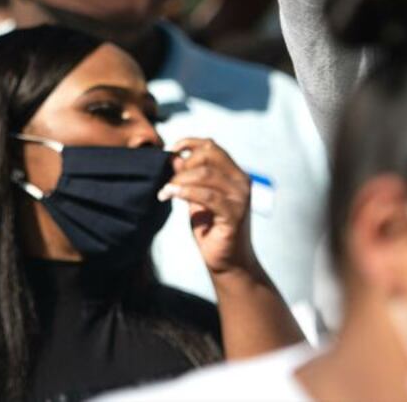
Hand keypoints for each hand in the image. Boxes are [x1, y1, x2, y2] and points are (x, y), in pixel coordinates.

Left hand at [161, 138, 258, 275]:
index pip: (212, 146)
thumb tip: (174, 156)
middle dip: (183, 164)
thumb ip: (189, 177)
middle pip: (208, 155)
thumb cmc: (211, 230)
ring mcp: (240, 197)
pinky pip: (207, 196)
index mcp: (235, 174)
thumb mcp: (196, 198)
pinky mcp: (235, 214)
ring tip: (165, 191)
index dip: (189, 143)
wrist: (228, 263)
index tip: (171, 150)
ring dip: (179, 179)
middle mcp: (241, 181)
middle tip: (169, 181)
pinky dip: (185, 192)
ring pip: (205, 174)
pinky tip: (170, 195)